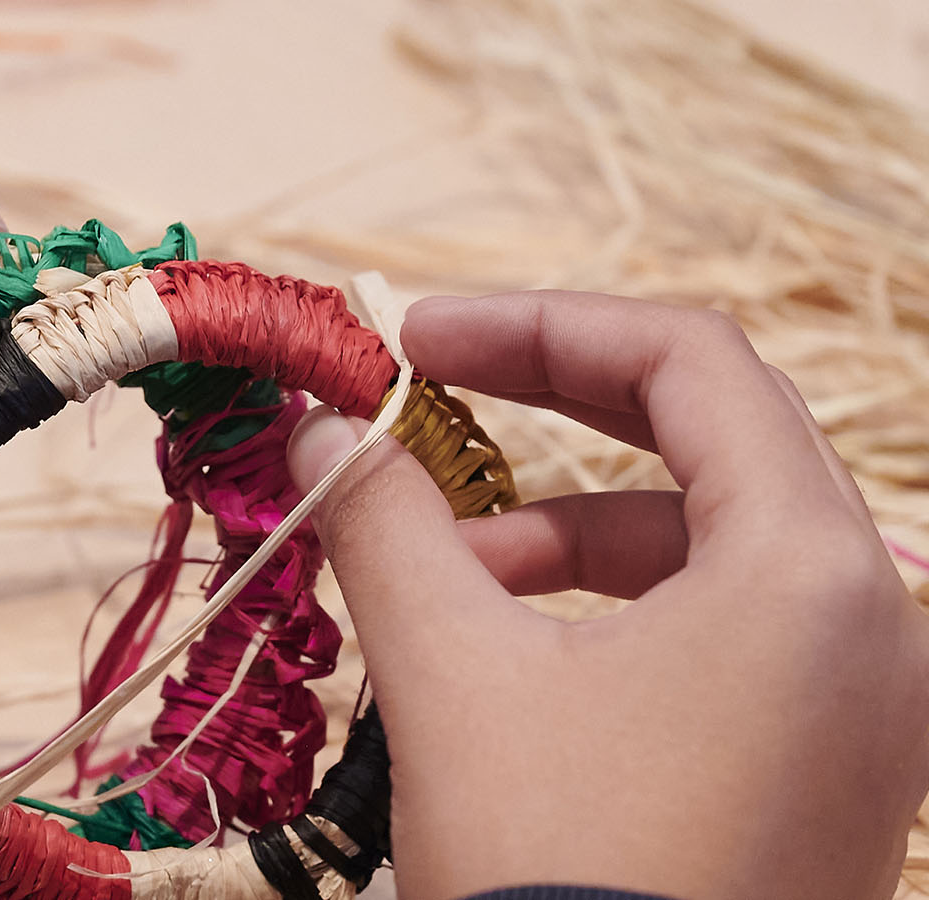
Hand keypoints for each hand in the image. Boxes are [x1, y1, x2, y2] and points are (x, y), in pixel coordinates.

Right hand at [287, 292, 928, 899]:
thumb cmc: (557, 875)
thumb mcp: (454, 673)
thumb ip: (381, 520)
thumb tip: (317, 424)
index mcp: (812, 569)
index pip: (686, 362)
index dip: (536, 326)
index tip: (417, 339)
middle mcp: (877, 618)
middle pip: (707, 435)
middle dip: (548, 407)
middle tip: (420, 398)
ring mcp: (868, 698)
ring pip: (706, 541)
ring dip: (561, 531)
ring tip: (436, 573)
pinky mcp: (835, 761)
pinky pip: (725, 626)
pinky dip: (614, 608)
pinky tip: (506, 647)